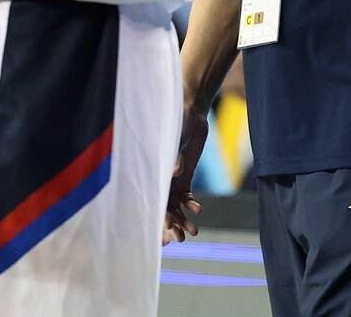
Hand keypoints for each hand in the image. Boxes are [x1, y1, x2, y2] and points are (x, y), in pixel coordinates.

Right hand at [163, 106, 208, 244]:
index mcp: (153, 170)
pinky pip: (186, 194)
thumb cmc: (177, 120)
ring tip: (193, 232)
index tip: (165, 231)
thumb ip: (174, 154)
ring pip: (175, 205)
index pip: (153, 199)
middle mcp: (160, 177)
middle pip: (162, 207)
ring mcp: (173, 177)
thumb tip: (175, 171)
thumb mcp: (175, 136)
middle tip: (180, 239)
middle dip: (171, 224)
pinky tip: (198, 210)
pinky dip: (191, 204)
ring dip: (182, 219)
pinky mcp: (186, 173)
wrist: (189, 111)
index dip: (158, 216)